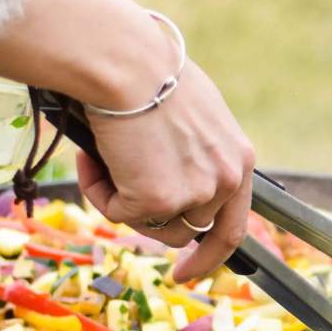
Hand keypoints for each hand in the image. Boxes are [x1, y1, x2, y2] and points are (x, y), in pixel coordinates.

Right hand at [0, 0, 255, 282]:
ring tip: (102, 158)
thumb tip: (171, 172)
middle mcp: (225, 181)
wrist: (123, 59)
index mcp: (238, 160)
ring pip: (152, 226)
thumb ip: (194, 150)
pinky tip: (93, 155)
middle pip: (187, 230)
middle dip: (151, 220)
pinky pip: (119, 213)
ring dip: (122, 200)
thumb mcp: (192, 113)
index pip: (234, 227)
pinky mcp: (159, 199)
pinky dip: (99, 190)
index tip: (187, 271)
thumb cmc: (146, 69)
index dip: (211, 256)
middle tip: (117, 200)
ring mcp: (194, 193)